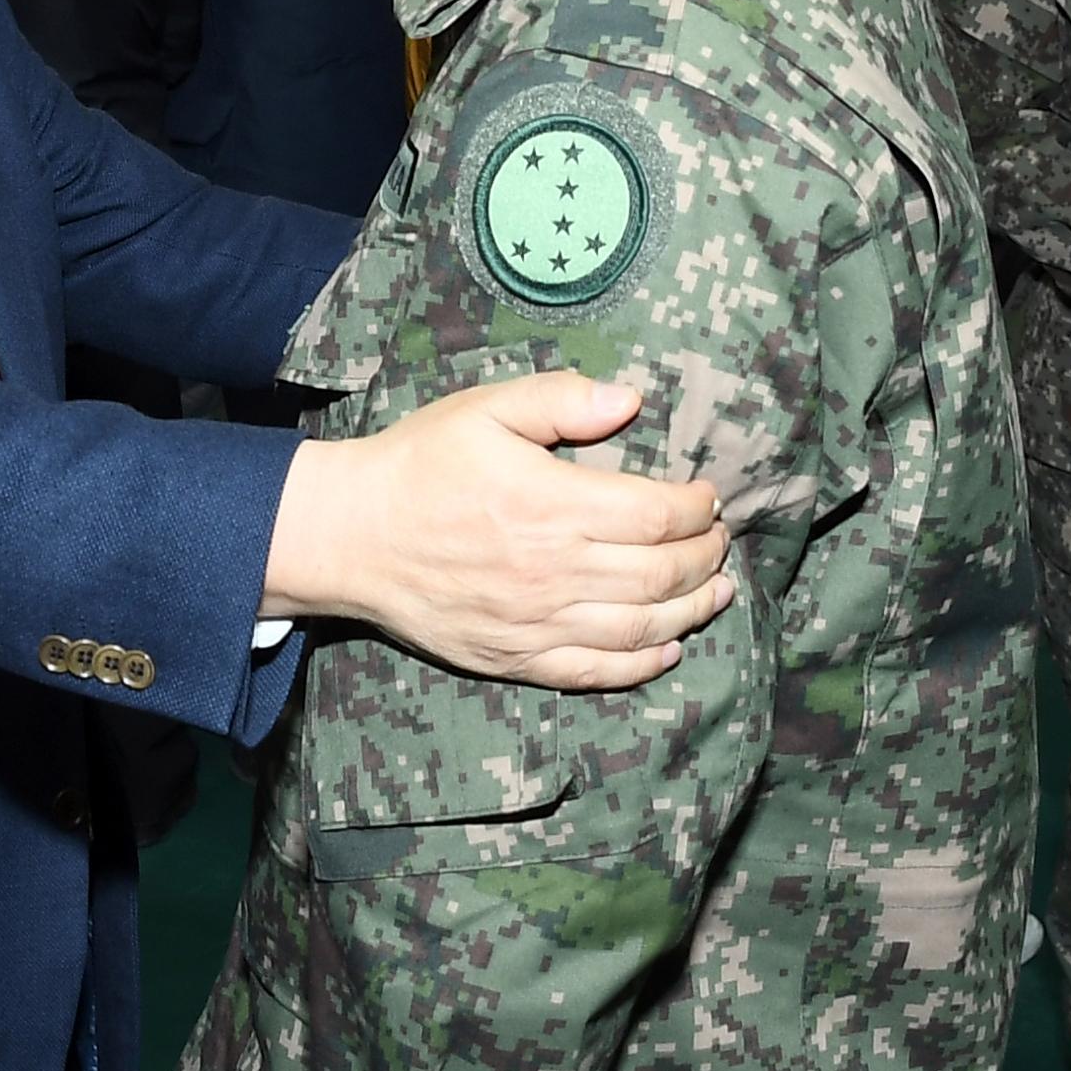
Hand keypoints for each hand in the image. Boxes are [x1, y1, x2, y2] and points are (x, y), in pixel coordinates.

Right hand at [268, 371, 734, 691]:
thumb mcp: (485, 409)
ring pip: (641, 627)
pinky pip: (596, 672)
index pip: (657, 514)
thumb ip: (561, 400)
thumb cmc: (419, 464)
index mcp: (552, 505)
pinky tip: (668, 647)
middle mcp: (553, 571)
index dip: (697, 507)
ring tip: (717, 590)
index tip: (708, 495)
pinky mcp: (515, 658)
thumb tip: (630, 398)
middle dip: (705, 556)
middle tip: (719, 539)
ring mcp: (536, 623)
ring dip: (692, 609)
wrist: (351, 536)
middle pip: (661, 573)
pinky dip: (643, 663)